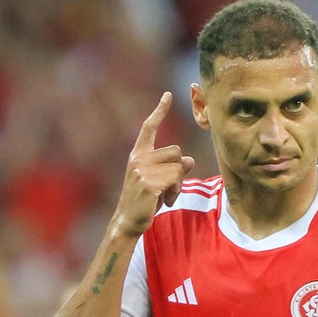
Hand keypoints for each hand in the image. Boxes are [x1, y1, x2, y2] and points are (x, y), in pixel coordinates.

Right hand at [111, 94, 194, 238]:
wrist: (127, 221)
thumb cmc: (144, 201)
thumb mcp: (159, 181)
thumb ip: (172, 168)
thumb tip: (190, 160)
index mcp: (138, 155)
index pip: (149, 128)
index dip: (160, 111)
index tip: (168, 95)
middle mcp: (139, 159)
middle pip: (175, 151)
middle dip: (179, 170)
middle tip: (169, 188)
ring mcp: (142, 170)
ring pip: (178, 167)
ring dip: (178, 184)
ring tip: (166, 196)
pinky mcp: (149, 183)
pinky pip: (176, 179)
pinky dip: (175, 192)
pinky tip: (165, 202)